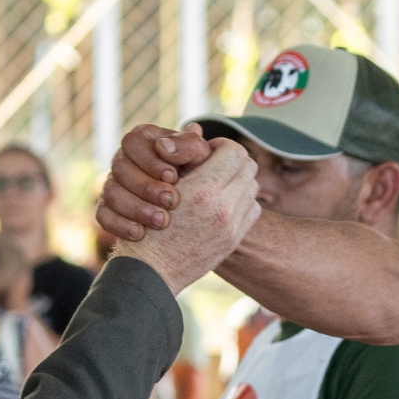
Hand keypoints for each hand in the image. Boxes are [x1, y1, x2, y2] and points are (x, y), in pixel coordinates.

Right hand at [96, 125, 221, 241]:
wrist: (195, 213)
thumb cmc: (201, 176)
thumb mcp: (201, 159)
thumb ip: (191, 146)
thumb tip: (172, 143)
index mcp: (144, 141)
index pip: (133, 142)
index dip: (151, 159)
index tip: (174, 176)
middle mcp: (124, 160)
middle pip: (120, 168)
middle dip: (146, 186)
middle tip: (172, 201)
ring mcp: (113, 185)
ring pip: (111, 192)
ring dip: (137, 208)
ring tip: (162, 221)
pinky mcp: (108, 209)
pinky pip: (103, 215)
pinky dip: (120, 225)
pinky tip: (140, 234)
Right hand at [108, 140, 258, 293]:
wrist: (149, 270)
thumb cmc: (145, 221)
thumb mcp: (158, 183)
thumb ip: (183, 156)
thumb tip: (198, 128)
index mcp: (204, 190)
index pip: (234, 151)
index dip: (220, 145)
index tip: (206, 151)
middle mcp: (223, 208)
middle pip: (248, 167)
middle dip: (232, 161)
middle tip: (212, 165)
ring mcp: (232, 227)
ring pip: (253, 187)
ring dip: (238, 181)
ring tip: (216, 183)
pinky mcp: (234, 240)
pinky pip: (253, 210)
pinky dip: (241, 202)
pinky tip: (221, 203)